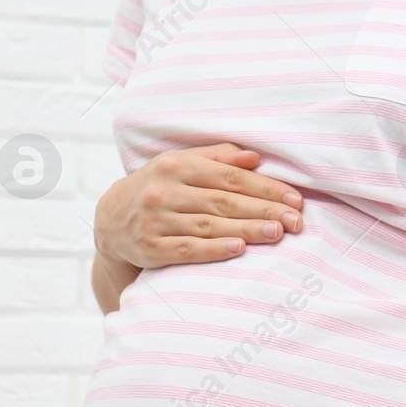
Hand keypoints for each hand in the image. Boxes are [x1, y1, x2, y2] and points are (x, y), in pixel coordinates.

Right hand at [93, 144, 303, 268]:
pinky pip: (187, 249)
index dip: (265, 188)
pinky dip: (214, 249)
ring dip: (247, 230)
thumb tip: (255, 157)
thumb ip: (217, 158)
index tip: (294, 199)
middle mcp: (163, 191)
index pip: (229, 177)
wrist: (110, 218)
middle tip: (296, 220)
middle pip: (223, 202)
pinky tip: (240, 249)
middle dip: (264, 210)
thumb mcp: (181, 164)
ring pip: (209, 225)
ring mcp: (155, 221)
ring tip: (277, 233)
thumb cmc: (158, 187)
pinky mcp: (149, 248)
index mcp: (176, 165)